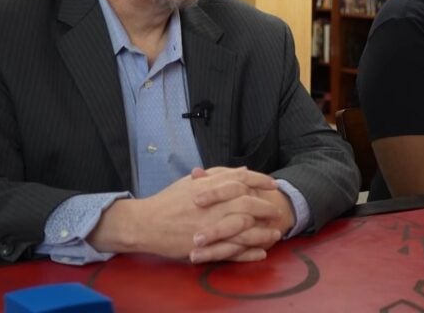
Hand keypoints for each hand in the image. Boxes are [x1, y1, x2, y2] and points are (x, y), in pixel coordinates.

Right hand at [89, 166, 283, 262]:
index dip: (260, 180)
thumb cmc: (169, 201)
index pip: (242, 179)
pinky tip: (261, 252)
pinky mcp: (207, 245)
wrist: (147, 223)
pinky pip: (233, 249)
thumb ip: (217, 175)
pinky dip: (249, 251)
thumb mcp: (192, 182)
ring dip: (263, 230)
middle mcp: (213, 204)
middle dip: (265, 206)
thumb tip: (241, 170)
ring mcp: (211, 226)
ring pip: (245, 227)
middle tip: (276, 209)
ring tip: (275, 232)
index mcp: (210, 186)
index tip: (272, 184)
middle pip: (248, 203)